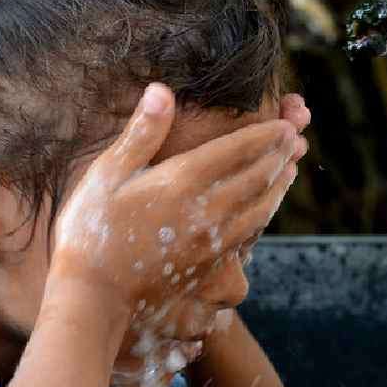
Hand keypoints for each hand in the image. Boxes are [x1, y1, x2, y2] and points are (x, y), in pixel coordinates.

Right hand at [108, 92, 311, 386]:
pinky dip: (264, 216)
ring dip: (278, 186)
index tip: (285, 125)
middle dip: (279, 156)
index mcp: (182, 182)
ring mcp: (212, 243)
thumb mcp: (107, 174)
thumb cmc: (91, 231)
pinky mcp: (210, 268)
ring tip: (290, 170)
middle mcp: (206, 212)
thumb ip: (142, 133)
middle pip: (256, 178)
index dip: (264, 136)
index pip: (237, 151)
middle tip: (295, 139)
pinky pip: (249, 237)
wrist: (94, 297)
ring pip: (259, 209)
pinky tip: (263, 213)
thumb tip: (162, 90)